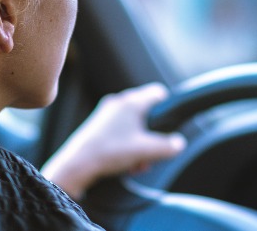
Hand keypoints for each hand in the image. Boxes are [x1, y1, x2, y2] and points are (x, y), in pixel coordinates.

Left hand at [41, 82, 186, 199]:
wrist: (78, 164)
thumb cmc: (110, 152)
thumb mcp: (146, 151)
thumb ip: (168, 146)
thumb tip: (179, 143)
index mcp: (131, 102)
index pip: (158, 92)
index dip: (168, 107)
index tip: (169, 124)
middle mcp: (118, 102)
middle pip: (146, 113)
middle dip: (152, 135)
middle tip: (152, 153)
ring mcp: (106, 113)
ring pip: (133, 125)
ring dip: (140, 144)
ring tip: (138, 163)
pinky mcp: (98, 125)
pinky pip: (120, 131)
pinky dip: (127, 145)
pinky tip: (126, 164)